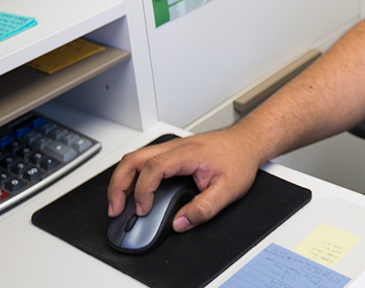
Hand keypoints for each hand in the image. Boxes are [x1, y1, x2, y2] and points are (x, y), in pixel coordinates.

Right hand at [106, 127, 259, 232]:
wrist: (248, 142)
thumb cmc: (240, 159)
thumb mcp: (229, 189)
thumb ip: (204, 208)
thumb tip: (180, 222)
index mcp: (188, 154)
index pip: (154, 168)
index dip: (143, 190)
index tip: (144, 209)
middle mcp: (176, 147)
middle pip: (134, 159)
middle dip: (118, 184)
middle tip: (115, 208)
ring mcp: (172, 148)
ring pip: (136, 158)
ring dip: (122, 179)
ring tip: (118, 203)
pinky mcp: (173, 152)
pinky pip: (144, 160)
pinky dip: (132, 176)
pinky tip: (133, 192)